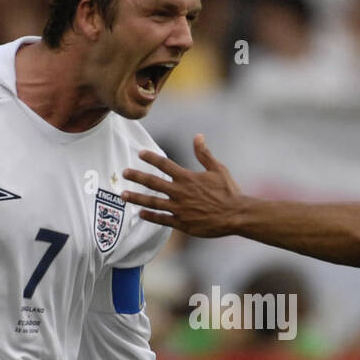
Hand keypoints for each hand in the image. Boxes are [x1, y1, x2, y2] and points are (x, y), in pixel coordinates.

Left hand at [122, 133, 244, 237]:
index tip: (140, 153)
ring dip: (136, 197)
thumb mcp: (218, 169)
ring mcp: (179, 209)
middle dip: (137, 176)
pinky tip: (140, 213)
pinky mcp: (182, 223)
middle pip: (153, 182)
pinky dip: (150, 216)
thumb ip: (204, 154)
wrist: (235, 215)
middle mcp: (180, 192)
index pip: (165, 164)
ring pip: (152, 202)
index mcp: (187, 178)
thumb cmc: (229, 192)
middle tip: (124, 172)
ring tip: (124, 195)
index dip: (151, 158)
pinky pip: (162, 219)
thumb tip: (198, 136)